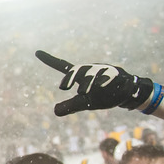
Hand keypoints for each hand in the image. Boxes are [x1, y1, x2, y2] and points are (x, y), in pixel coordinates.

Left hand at [35, 50, 153, 115]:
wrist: (126, 92)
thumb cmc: (103, 95)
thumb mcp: (85, 103)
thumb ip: (71, 106)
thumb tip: (55, 111)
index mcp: (80, 76)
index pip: (63, 66)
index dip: (50, 60)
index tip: (36, 52)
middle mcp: (90, 70)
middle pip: (77, 69)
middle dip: (70, 77)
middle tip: (63, 87)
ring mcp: (103, 70)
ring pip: (93, 72)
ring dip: (87, 82)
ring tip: (82, 93)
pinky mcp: (116, 74)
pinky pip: (109, 74)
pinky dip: (104, 80)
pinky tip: (99, 86)